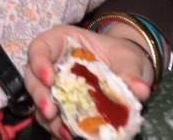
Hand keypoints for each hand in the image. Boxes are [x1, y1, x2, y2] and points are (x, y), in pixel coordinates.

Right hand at [23, 24, 154, 139]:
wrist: (130, 73)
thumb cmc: (123, 57)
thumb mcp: (129, 60)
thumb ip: (130, 72)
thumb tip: (139, 89)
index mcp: (62, 42)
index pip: (40, 48)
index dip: (39, 62)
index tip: (49, 79)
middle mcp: (53, 63)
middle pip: (33, 77)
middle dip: (39, 96)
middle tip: (50, 112)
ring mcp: (55, 86)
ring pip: (40, 100)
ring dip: (48, 117)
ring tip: (64, 131)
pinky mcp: (62, 106)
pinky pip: (53, 117)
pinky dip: (58, 127)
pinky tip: (70, 135)